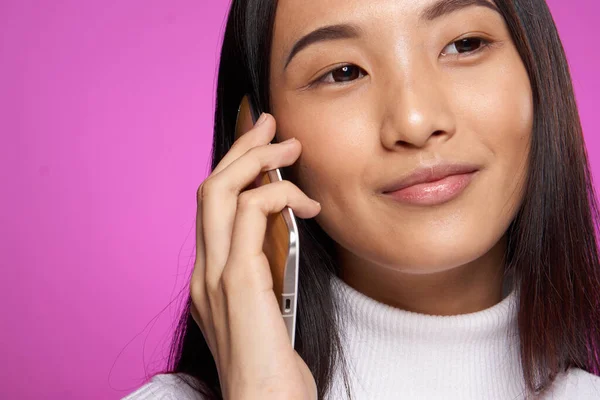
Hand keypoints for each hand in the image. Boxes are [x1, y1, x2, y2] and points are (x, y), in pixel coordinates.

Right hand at [190, 113, 319, 399]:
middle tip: (272, 126)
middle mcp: (205, 272)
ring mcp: (216, 277)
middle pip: (209, 189)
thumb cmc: (273, 368)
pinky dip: (276, 195)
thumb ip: (266, 273)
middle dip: (242, 150)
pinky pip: (248, 215)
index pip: (213, 208)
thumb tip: (284, 237)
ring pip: (219, 192)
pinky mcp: (238, 284)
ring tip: (290, 148)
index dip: (235, 170)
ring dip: (257, 161)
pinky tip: (305, 202)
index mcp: (211, 278)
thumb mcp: (268, 311)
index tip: (264, 148)